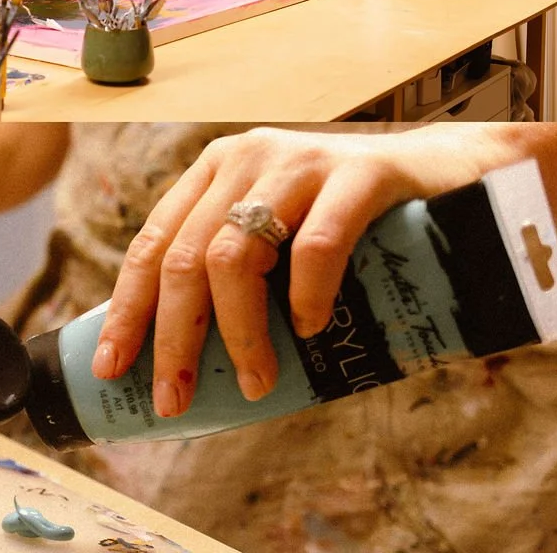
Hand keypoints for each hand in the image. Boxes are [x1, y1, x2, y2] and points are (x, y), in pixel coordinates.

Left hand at [92, 126, 488, 416]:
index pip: (153, 242)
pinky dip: (304, 298)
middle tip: (177, 398)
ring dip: (237, 333)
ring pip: (234, 254)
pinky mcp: (359, 173)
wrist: (443, 172)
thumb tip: (190, 366)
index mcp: (217, 170)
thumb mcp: (279, 234)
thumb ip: (237, 273)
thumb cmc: (351, 219)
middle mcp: (248, 157)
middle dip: (174, 337)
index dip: (128, 308)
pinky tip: (310, 328)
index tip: (113, 368)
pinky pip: (315, 245)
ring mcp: (301, 160)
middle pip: (185, 256)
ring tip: (256, 381)